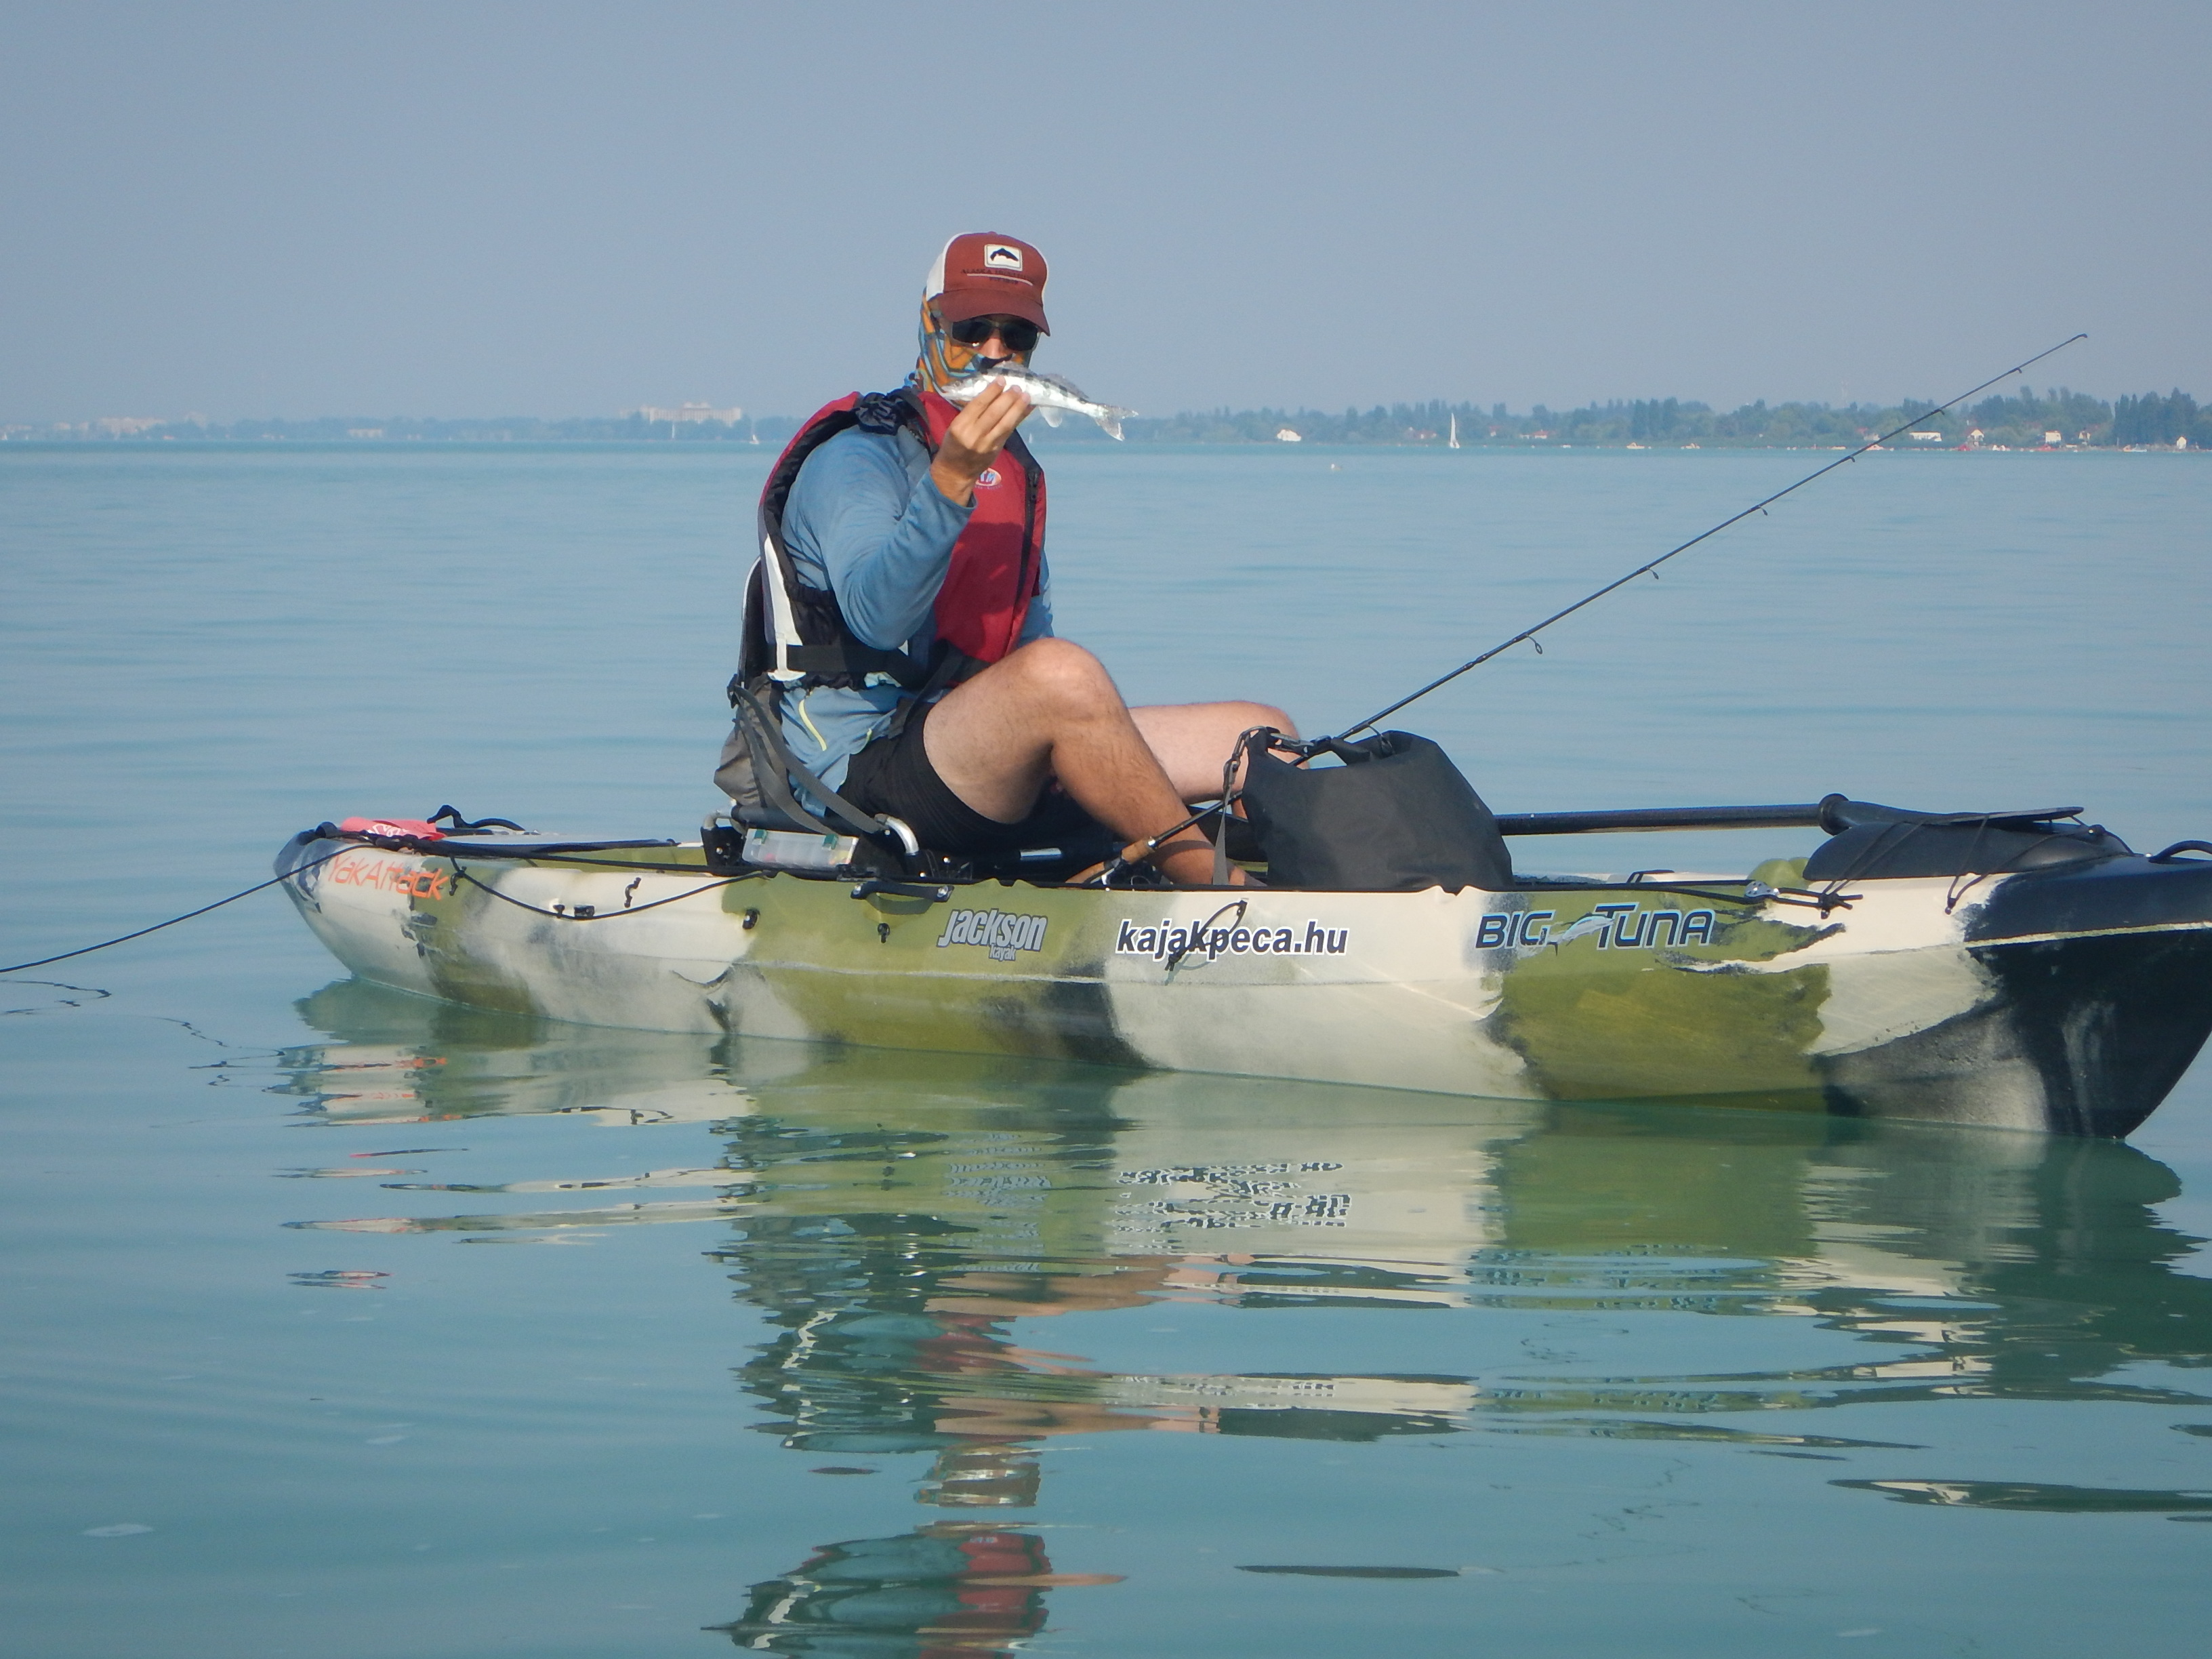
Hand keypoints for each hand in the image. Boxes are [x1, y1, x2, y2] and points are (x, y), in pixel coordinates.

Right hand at [930, 381, 1031, 504]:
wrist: (955, 472)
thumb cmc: (953, 444)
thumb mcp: (955, 426)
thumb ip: (972, 412)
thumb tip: (993, 392)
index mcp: (960, 426)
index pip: (978, 405)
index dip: (991, 391)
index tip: (1001, 380)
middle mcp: (974, 435)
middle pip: (994, 413)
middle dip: (1007, 398)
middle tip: (1017, 386)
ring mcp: (987, 444)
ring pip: (1005, 424)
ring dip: (1017, 408)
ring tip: (1026, 396)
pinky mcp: (996, 450)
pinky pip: (1009, 431)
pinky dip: (1019, 419)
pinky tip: (1026, 409)